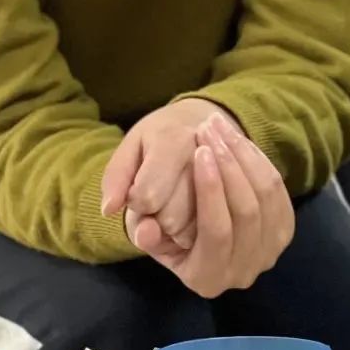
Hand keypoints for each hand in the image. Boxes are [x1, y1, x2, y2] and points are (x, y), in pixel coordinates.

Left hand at [101, 98, 238, 248]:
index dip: (138, 202)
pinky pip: (214, 227)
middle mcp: (206, 156)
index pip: (147, 197)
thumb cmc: (160, 138)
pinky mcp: (239, 189)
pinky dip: (199, 227)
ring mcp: (227, 173)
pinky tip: (197, 209)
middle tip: (161, 196)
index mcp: (174, 139)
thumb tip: (110, 209)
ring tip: (178, 201)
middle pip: (171, 218)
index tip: (141, 188)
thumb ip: (116, 178)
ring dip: (180, 226)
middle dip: (159, 217)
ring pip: (194, 228)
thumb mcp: (131, 148)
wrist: (205, 122)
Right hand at [139, 113, 294, 297]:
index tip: (200, 151)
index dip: (211, 190)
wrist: (199, 226)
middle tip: (209, 129)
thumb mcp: (150, 233)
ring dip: (242, 154)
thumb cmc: (168, 228)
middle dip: (228, 163)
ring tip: (220, 125)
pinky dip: (257, 158)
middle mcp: (243, 272)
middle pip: (246, 210)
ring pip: (265, 194)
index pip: (216, 231)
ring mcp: (270, 252)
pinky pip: (277, 187)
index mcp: (207, 280)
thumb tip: (145, 231)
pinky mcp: (285, 229)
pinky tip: (237, 137)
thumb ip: (147, 234)